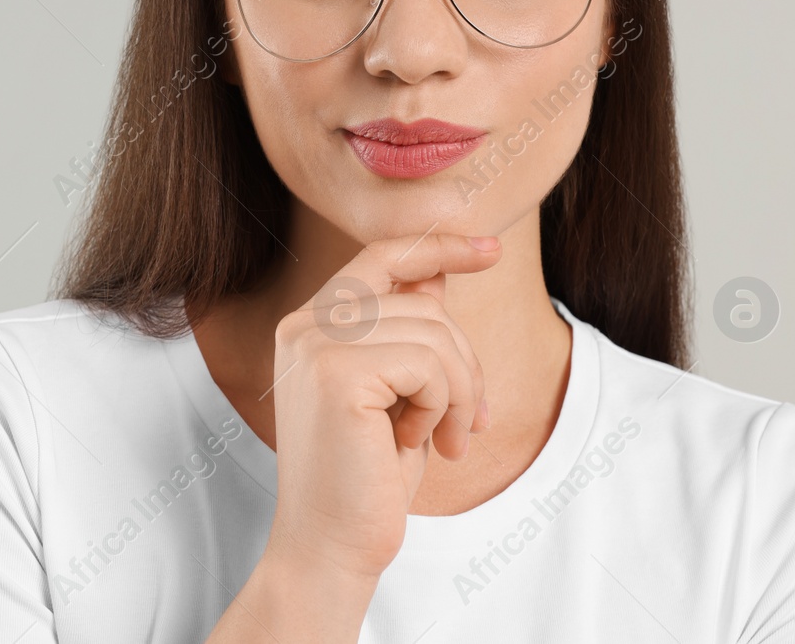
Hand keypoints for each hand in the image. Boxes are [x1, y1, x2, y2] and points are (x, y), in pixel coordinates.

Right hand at [263, 232, 498, 584]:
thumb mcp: (397, 392)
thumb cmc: (367, 477)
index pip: (380, 256)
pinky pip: (427, 363)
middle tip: (469, 423)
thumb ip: (407, 331)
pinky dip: (443, 406)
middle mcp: (303, 325)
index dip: (438, 246)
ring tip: (446, 439)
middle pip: (422, 300)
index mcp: (309, 325)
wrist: (331, 547)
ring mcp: (314, 345)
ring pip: (434, 331)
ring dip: (460, 392)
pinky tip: (419, 442)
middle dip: (465, 361)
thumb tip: (438, 271)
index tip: (491, 250)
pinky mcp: (335, 373)